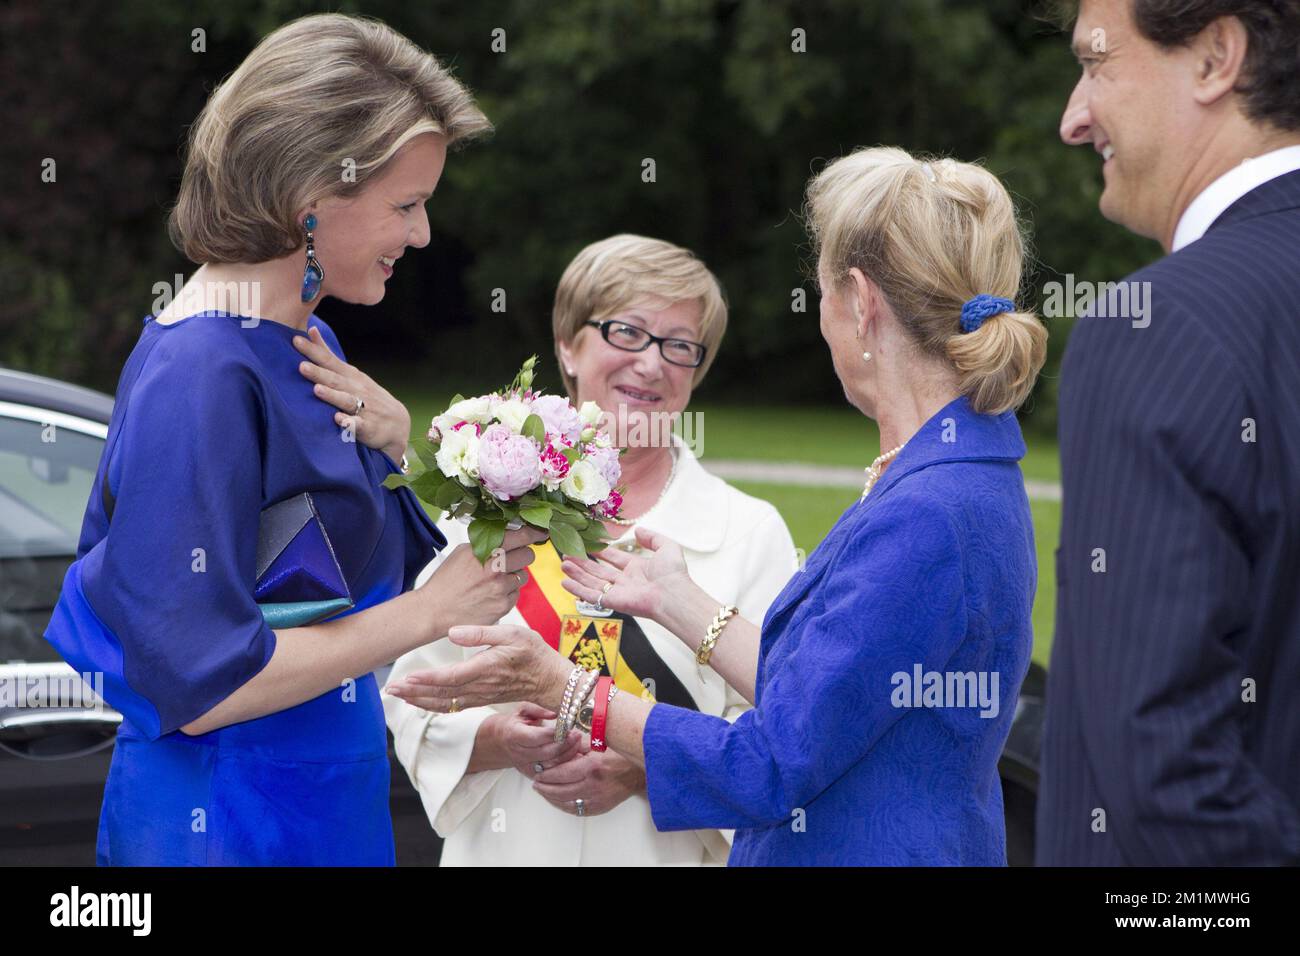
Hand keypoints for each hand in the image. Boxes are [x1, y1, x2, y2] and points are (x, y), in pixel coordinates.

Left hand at [294, 325, 410, 462]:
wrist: (397, 423)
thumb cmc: (367, 395)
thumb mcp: (351, 373)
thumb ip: (329, 355)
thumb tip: (311, 330)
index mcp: (350, 376)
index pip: (330, 361)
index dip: (314, 351)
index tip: (296, 340)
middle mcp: (357, 389)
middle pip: (336, 380)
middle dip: (319, 373)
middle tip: (301, 366)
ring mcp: (364, 408)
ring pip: (347, 400)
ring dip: (333, 395)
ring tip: (317, 390)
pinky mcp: (369, 427)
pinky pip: (358, 425)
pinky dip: (350, 423)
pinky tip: (339, 420)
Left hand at [383, 623, 572, 712]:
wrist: (551, 680)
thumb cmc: (534, 653)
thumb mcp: (513, 633)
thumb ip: (482, 633)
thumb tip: (453, 633)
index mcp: (486, 668)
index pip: (450, 677)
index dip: (427, 679)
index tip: (407, 677)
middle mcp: (480, 686)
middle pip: (441, 693)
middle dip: (414, 692)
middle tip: (390, 688)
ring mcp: (479, 696)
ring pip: (444, 702)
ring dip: (419, 700)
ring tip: (398, 695)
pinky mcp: (481, 699)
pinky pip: (452, 706)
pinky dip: (433, 705)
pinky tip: (420, 702)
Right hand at [416, 526, 549, 628]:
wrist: (434, 611)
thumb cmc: (445, 582)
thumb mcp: (462, 552)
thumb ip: (485, 542)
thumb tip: (507, 534)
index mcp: (484, 550)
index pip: (521, 536)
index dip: (534, 532)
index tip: (541, 532)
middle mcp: (495, 568)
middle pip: (528, 555)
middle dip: (522, 556)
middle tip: (510, 560)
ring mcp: (501, 588)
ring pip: (522, 576)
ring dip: (512, 577)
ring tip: (492, 582)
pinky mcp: (503, 606)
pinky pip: (515, 594)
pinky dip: (506, 594)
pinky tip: (489, 595)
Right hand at [494, 704, 583, 777]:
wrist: (499, 742)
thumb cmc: (513, 723)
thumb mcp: (522, 710)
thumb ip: (538, 709)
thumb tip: (554, 714)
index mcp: (514, 735)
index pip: (536, 737)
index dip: (554, 733)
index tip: (567, 727)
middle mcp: (519, 753)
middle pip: (547, 753)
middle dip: (565, 744)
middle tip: (576, 734)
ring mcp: (525, 766)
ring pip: (551, 765)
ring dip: (567, 754)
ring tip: (577, 742)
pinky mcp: (531, 774)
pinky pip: (551, 772)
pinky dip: (564, 764)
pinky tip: (573, 754)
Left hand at [532, 746, 644, 816]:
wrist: (639, 772)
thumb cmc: (618, 755)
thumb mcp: (597, 744)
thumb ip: (576, 746)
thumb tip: (555, 748)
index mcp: (592, 766)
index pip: (562, 774)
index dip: (547, 775)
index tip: (538, 774)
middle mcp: (594, 785)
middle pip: (561, 791)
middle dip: (545, 788)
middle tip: (536, 784)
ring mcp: (598, 799)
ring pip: (566, 803)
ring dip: (552, 798)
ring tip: (543, 792)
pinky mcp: (601, 807)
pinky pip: (577, 810)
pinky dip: (564, 806)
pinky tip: (557, 800)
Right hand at [559, 525, 692, 622]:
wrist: (673, 594)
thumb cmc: (673, 573)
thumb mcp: (666, 547)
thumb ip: (652, 537)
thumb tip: (638, 530)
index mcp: (637, 568)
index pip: (613, 558)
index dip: (600, 551)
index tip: (588, 544)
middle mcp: (625, 581)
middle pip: (599, 571)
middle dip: (583, 563)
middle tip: (568, 554)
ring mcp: (617, 592)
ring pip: (592, 582)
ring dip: (577, 573)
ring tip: (563, 563)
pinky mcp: (612, 602)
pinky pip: (591, 596)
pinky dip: (577, 589)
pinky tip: (565, 582)